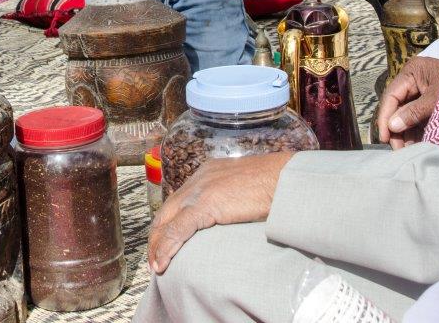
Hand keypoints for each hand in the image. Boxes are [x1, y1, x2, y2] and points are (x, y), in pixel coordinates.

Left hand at [147, 152, 293, 274]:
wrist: (283, 178)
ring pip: (167, 221)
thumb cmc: (274, 184)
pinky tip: (163, 263)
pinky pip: (178, 230)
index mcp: (207, 173)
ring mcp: (200, 191)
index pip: (179, 200)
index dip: (170, 222)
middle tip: (155, 257)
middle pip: (167, 210)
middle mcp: (198, 179)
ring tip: (157, 265)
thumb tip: (231, 216)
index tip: (167, 240)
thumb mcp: (244, 188)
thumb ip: (231, 199)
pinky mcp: (205, 205)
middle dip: (158, 236)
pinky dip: (167, 248)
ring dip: (159, 245)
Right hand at [375, 56, 438, 148]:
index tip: (385, 137)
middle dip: (396, 128)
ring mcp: (422, 91)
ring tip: (407, 150)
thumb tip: (392, 126)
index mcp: (413, 71)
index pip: (391, 95)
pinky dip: (416, 131)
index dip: (385, 117)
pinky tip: (416, 144)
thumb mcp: (436, 100)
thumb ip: (414, 112)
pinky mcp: (431, 103)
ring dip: (406, 132)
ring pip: (406, 114)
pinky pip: (418, 117)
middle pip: (397, 106)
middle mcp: (414, 80)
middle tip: (397, 148)